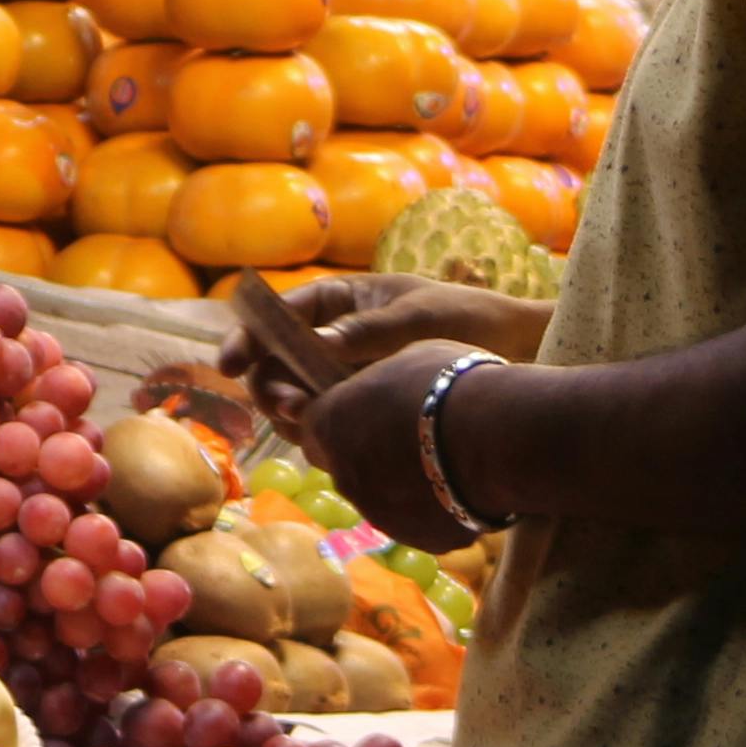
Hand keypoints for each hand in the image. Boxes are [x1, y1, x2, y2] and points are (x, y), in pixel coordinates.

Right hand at [224, 272, 549, 417]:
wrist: (516, 352)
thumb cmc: (468, 318)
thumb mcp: (417, 318)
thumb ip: (365, 333)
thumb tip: (313, 344)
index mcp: (339, 303)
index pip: (278, 317)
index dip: (247, 338)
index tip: (229, 363)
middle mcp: (332, 340)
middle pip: (275, 364)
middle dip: (268, 386)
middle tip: (286, 409)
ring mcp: (345, 378)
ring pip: (294, 400)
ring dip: (290, 415)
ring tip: (309, 426)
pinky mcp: (362, 410)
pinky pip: (325, 424)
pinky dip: (319, 434)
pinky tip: (332, 443)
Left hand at [305, 339, 494, 554]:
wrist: (502, 438)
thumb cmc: (453, 384)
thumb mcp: (407, 361)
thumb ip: (378, 385)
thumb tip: (380, 394)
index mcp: (331, 426)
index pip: (311, 428)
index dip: (335, 420)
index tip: (360, 412)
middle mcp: (344, 477)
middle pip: (343, 466)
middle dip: (363, 453)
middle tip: (404, 434)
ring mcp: (379, 514)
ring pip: (379, 498)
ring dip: (398, 481)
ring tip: (443, 459)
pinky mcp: (417, 539)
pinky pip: (417, 521)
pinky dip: (431, 507)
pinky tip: (463, 485)